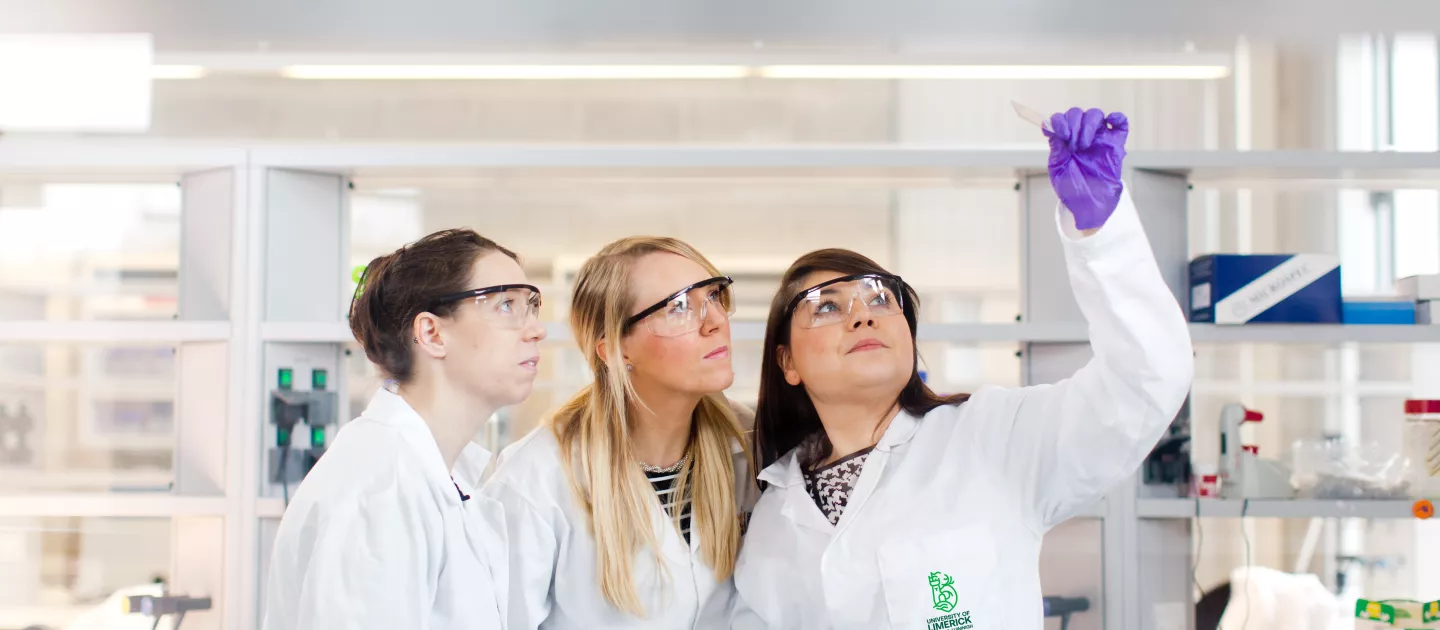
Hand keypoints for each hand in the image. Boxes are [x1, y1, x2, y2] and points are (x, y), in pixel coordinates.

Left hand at [1045, 108, 1128, 229]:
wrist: (1089, 205)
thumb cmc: (1072, 189)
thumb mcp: (1058, 170)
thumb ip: (1057, 150)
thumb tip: (1053, 132)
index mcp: (1065, 141)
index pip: (1060, 120)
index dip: (1059, 121)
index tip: (1062, 134)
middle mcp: (1081, 136)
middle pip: (1077, 114)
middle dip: (1074, 125)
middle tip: (1074, 145)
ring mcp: (1098, 139)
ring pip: (1095, 115)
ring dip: (1088, 126)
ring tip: (1085, 145)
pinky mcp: (1115, 144)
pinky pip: (1120, 123)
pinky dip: (1116, 118)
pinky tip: (1110, 122)